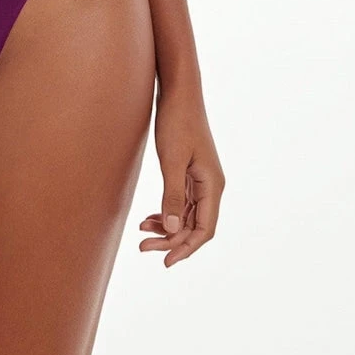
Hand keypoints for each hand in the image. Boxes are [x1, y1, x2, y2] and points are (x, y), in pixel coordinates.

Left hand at [138, 85, 223, 266]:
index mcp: (212, 185)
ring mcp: (200, 179)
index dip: (186, 248)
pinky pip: (181, 202)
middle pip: (194, 226)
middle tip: (142, 246)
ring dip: (167, 227)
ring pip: (186, 215)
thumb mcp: (171, 160)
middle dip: (171, 240)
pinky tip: (149, 218)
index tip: (165, 261)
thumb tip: (171, 229)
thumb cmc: (177, 123)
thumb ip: (172, 195)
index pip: (205, 229)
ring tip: (142, 233)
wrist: (178, 93)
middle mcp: (210, 185)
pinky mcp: (189, 172)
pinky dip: (167, 212)